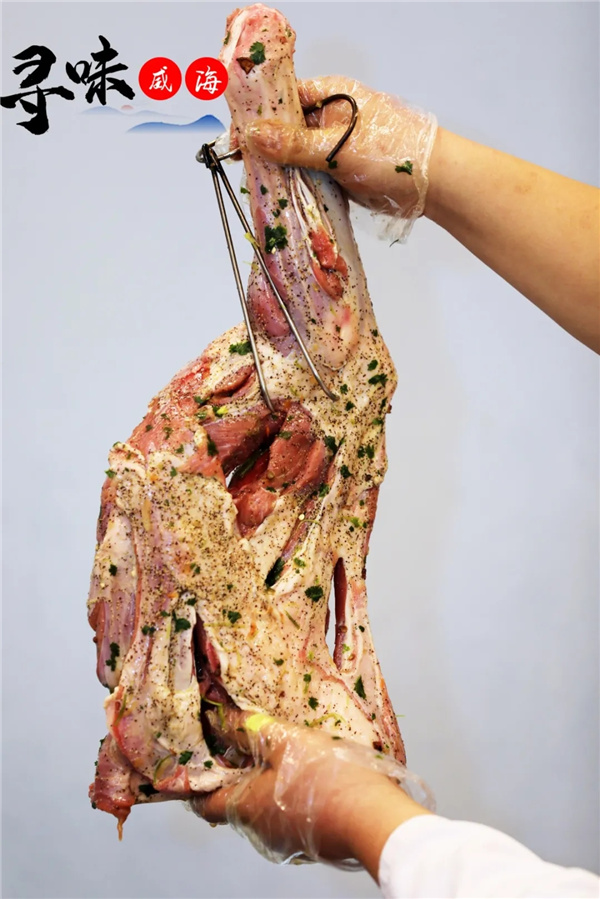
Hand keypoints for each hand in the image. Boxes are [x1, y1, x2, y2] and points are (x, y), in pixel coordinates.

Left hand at [190, 709, 432, 877]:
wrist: (373, 817)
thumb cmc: (324, 778)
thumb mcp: (284, 739)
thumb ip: (250, 729)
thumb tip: (220, 720)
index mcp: (244, 808)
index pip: (203, 804)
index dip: (196, 783)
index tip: (197, 764)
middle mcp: (260, 831)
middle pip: (236, 804)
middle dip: (237, 776)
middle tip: (243, 746)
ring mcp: (287, 840)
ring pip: (265, 810)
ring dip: (268, 784)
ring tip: (281, 753)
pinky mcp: (313, 841)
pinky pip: (291, 816)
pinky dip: (291, 796)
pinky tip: (309, 774)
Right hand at [244, 75, 437, 221]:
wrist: (432, 183)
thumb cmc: (392, 152)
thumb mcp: (337, 147)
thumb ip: (294, 144)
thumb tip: (254, 135)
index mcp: (329, 94)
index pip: (283, 100)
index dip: (259, 118)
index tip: (238, 138)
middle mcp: (329, 116)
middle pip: (286, 130)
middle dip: (265, 147)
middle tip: (243, 167)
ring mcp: (334, 145)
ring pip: (296, 156)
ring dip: (280, 170)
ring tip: (257, 184)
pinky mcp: (340, 171)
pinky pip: (309, 175)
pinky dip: (297, 185)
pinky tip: (280, 195)